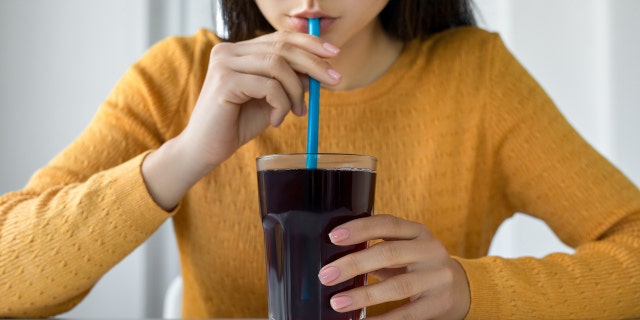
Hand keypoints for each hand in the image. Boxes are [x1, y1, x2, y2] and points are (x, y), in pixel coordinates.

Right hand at [179, 31, 341, 172]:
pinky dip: (281, 104)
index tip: (334, 53)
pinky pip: (269, 86)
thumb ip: (289, 81)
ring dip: (296, 91)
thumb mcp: (271, 98)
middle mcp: (229, 50)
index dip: (310, 42)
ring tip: (297, 112)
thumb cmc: (237, 124)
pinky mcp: (225, 81)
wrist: (206, 149)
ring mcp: (224, 64)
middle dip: (314, 63)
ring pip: (278, 66)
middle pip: (282, 47)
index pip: (280, 37)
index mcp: (239, 50)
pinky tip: (276, 120)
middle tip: (334, 80)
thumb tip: (320, 68)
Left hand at [318, 214, 470, 319]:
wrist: (461, 288)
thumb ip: (378, 249)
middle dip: (354, 264)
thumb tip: (335, 259)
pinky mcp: (440, 303)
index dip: (360, 228)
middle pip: (389, 253)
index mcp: (417, 232)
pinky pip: (407, 314)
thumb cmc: (419, 267)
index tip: (334, 237)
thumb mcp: (405, 250)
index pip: (387, 223)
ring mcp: (438, 277)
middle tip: (326, 275)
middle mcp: (430, 250)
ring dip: (364, 296)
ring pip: (397, 286)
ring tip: (338, 302)